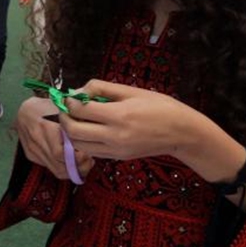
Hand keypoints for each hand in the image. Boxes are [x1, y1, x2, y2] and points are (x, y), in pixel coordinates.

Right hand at [15, 96, 93, 180]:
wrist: (25, 110)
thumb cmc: (47, 106)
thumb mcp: (62, 106)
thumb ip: (77, 115)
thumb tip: (93, 123)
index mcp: (45, 126)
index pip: (60, 152)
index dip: (77, 156)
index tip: (90, 152)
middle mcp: (37, 140)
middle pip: (59, 164)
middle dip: (78, 165)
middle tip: (90, 159)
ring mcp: (33, 150)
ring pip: (56, 170)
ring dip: (73, 170)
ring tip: (84, 162)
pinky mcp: (32, 156)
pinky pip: (51, 168)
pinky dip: (65, 169)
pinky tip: (72, 162)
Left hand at [58, 79, 202, 161]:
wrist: (181, 132)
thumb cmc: (159, 106)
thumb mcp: (131, 91)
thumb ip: (103, 88)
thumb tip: (79, 91)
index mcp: (119, 115)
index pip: (80, 110)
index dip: (69, 103)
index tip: (69, 97)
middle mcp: (114, 136)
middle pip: (73, 131)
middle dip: (64, 118)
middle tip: (66, 109)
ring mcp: (115, 150)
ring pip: (78, 144)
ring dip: (70, 131)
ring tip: (75, 119)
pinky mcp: (117, 158)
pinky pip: (90, 151)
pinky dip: (82, 141)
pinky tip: (88, 129)